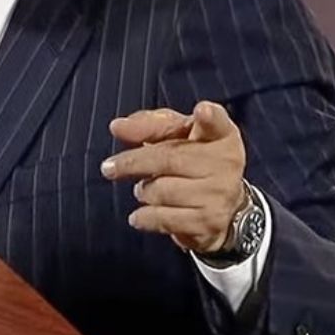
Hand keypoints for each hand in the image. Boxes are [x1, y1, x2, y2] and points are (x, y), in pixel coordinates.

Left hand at [100, 101, 246, 252]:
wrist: (225, 208)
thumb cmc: (193, 160)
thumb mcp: (176, 135)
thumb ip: (148, 124)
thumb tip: (118, 127)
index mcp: (221, 135)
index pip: (216, 122)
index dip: (209, 116)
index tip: (202, 110)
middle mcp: (226, 163)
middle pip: (168, 158)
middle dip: (133, 162)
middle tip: (109, 168)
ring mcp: (219, 195)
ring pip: (160, 190)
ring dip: (143, 191)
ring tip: (147, 189)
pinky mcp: (208, 223)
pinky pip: (162, 218)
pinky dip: (144, 217)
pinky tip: (143, 214)